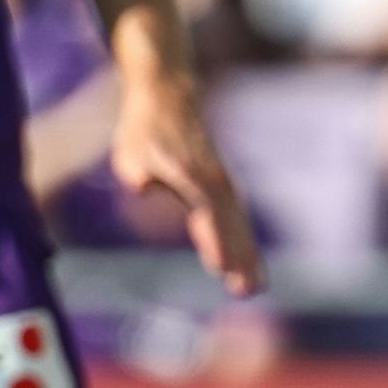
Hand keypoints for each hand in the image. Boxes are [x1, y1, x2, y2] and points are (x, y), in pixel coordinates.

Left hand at [109, 74, 262, 293]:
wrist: (169, 97)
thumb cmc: (145, 129)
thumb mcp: (131, 148)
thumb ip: (136, 169)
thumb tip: (140, 184)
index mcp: (191, 177)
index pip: (206, 215)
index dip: (214, 240)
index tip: (223, 266)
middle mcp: (213, 182)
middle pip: (230, 225)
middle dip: (240, 258)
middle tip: (250, 291)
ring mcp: (221, 183)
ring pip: (239, 223)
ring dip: (248, 255)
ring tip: (256, 286)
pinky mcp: (222, 186)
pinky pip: (237, 218)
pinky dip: (244, 241)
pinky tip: (247, 264)